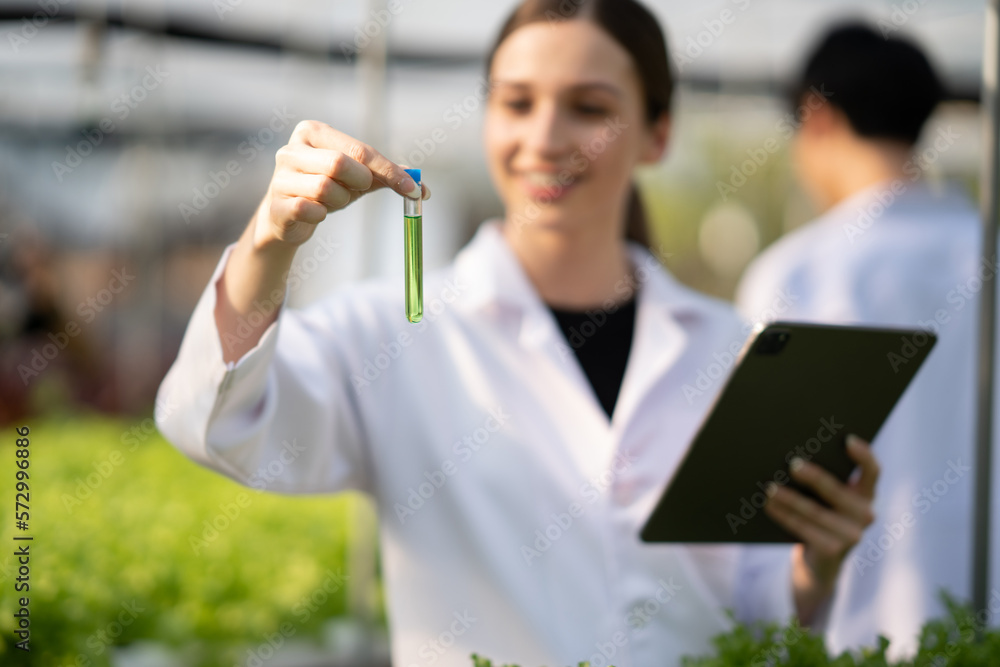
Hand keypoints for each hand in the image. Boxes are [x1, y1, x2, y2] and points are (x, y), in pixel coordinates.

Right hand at [253, 120, 430, 247]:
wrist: (287, 215)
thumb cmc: (326, 188)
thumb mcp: (357, 177)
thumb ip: (387, 176)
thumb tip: (421, 188)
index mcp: (313, 132)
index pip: (360, 150)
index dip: (389, 171)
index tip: (413, 190)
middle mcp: (292, 148)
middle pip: (340, 163)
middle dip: (359, 182)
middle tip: (359, 190)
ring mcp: (280, 176)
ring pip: (325, 188)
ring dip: (340, 200)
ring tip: (333, 200)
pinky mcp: (276, 204)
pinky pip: (309, 209)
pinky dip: (322, 215)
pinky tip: (317, 212)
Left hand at [763, 434, 878, 623]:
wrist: (818, 561)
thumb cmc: (819, 516)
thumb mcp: (827, 498)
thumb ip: (822, 481)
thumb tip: (795, 457)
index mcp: (866, 494)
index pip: (873, 471)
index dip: (863, 455)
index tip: (846, 439)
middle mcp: (866, 514)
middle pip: (837, 491)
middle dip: (813, 477)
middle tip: (792, 464)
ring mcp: (852, 535)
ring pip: (816, 512)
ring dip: (790, 498)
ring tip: (770, 486)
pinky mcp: (833, 550)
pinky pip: (804, 529)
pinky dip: (784, 515)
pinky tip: (768, 504)